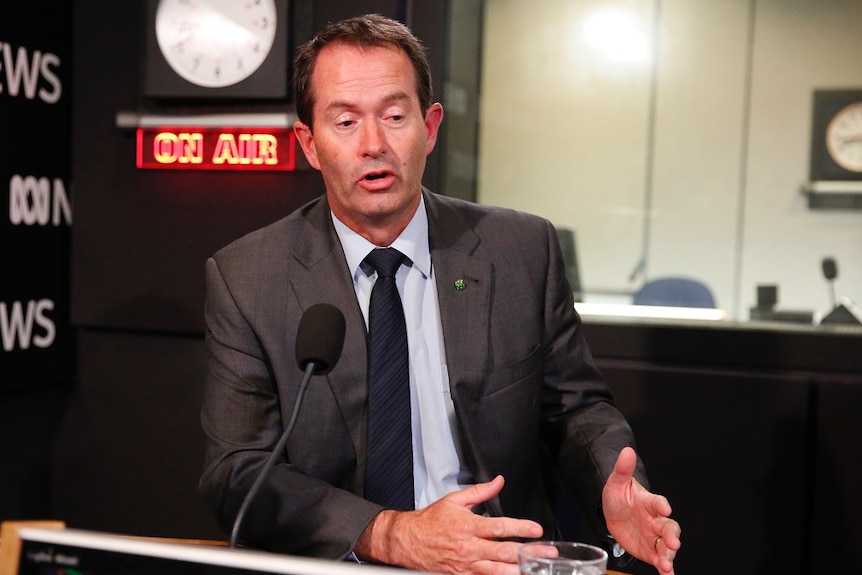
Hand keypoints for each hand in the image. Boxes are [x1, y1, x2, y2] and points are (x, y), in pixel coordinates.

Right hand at [355, 475, 542, 574]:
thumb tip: (498, 482)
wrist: (408, 541)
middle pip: (504, 551)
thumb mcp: (454, 500)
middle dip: (529, 552)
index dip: (520, 528)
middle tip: (547, 553)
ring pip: (497, 570)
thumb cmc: (430, 521)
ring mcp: (466, 564)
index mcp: (468, 525)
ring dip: (518, 570)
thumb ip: (480, 491)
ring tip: (536, 570)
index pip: (500, 526)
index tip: (536, 529)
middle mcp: (469, 546)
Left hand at [602, 447, 680, 574]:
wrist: (613, 512)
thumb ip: (622, 469)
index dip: (661, 504)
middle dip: (672, 536)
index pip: (657, 502)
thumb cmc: (619, 496)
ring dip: (668, 554)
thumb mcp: (616, 482)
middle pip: (668, 527)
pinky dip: (665, 568)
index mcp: (648, 502)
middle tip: (673, 543)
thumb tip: (627, 450)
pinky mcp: (650, 550)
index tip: (665, 507)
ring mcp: (654, 536)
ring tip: (665, 563)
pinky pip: (660, 559)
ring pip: (666, 546)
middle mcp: (655, 520)